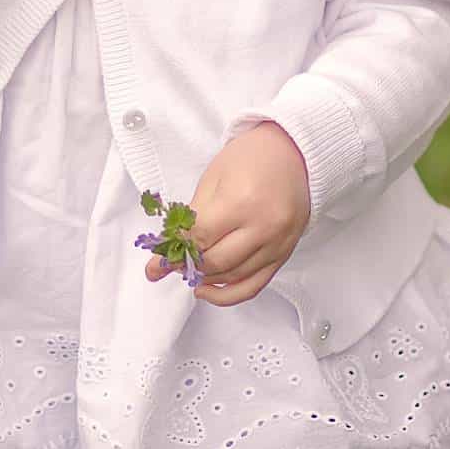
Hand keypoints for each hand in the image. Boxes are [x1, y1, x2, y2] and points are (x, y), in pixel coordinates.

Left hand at [146, 122, 310, 305]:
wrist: (294, 154)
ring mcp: (277, 244)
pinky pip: (256, 284)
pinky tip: (208, 290)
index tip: (155, 262)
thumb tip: (169, 244)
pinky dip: (230, 294)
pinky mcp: (285, 254)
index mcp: (241, 202)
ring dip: (205, 279)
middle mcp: (263, 227)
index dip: (174, 251)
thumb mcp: (213, 179)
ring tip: (186, 272)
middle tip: (168, 265)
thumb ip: (192, 215)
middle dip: (186, 266)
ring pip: (233, 276)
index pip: (200, 238)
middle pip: (216, 261)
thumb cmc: (251, 158)